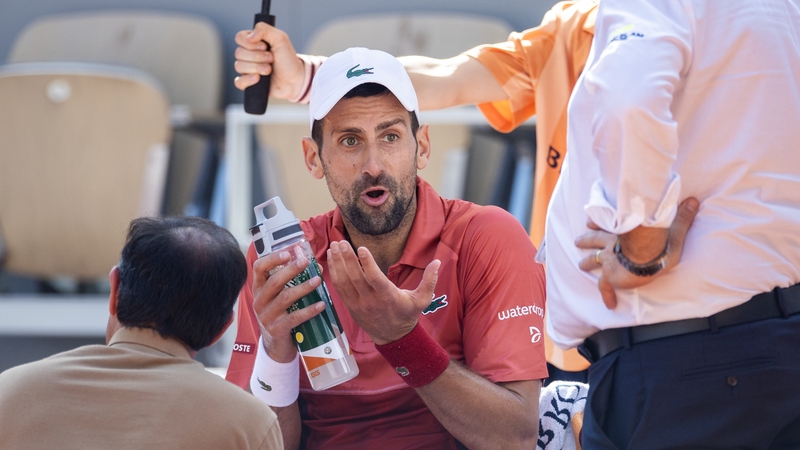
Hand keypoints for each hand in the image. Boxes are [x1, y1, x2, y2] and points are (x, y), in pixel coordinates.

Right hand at [233, 22, 304, 98]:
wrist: (295, 79)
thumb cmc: (288, 59)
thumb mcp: (280, 38)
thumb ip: (264, 29)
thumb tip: (249, 37)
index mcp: (253, 42)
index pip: (239, 38)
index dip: (250, 43)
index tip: (264, 46)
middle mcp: (248, 55)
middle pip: (238, 53)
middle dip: (257, 57)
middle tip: (271, 59)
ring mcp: (247, 70)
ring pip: (239, 66)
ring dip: (256, 68)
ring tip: (269, 70)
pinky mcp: (248, 83)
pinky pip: (239, 82)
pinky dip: (248, 80)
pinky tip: (258, 79)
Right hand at [252, 250, 325, 361]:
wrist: (277, 346)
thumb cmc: (282, 315)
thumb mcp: (281, 297)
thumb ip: (293, 281)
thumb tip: (316, 264)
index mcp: (259, 289)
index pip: (259, 268)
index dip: (272, 259)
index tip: (288, 253)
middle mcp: (259, 301)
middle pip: (274, 281)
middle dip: (291, 270)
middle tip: (306, 262)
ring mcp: (266, 316)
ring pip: (285, 298)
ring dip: (303, 288)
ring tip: (318, 280)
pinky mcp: (276, 329)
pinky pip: (294, 317)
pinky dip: (309, 310)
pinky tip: (321, 305)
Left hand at [326, 241, 440, 344]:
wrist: (393, 337)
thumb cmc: (407, 315)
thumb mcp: (422, 300)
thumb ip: (430, 280)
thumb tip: (438, 262)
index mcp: (388, 297)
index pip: (375, 279)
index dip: (367, 263)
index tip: (361, 248)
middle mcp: (371, 301)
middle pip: (356, 278)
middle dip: (347, 258)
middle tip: (342, 242)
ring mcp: (358, 304)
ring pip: (344, 282)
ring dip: (338, 263)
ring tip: (334, 245)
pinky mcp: (350, 306)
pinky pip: (339, 288)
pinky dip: (334, 272)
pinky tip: (332, 258)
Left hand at [575, 197, 699, 308]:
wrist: (647, 254)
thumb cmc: (660, 241)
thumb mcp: (673, 229)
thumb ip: (681, 217)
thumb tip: (694, 201)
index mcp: (624, 230)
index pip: (608, 224)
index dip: (599, 223)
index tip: (590, 222)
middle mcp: (613, 242)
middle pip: (595, 240)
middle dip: (587, 240)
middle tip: (578, 241)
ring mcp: (609, 259)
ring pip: (593, 259)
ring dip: (587, 261)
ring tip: (581, 264)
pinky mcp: (611, 275)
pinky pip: (604, 287)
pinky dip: (606, 295)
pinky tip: (609, 304)